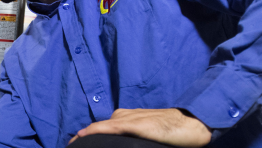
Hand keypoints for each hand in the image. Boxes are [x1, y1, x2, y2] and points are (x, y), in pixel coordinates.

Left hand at [68, 108, 211, 146]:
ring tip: (73, 144)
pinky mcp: (132, 124)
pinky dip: (94, 132)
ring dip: (85, 137)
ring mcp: (126, 119)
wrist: (190, 123)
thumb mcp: (146, 134)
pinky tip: (82, 137)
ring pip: (98, 129)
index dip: (84, 137)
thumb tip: (117, 147)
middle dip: (83, 139)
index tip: (73, 145)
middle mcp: (121, 116)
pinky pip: (107, 128)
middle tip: (71, 146)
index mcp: (123, 119)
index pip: (98, 129)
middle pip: (96, 129)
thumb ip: (130, 138)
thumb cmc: (171, 131)